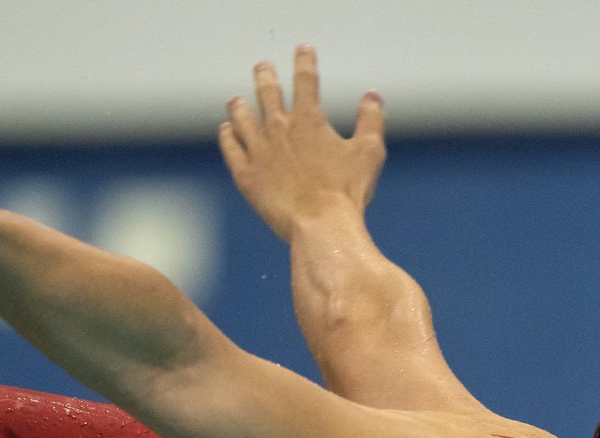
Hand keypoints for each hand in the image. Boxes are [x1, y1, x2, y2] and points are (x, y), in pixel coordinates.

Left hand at [218, 45, 384, 240]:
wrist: (320, 226)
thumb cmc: (347, 192)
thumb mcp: (369, 152)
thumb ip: (370, 120)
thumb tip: (372, 97)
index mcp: (308, 120)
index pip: (305, 80)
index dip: (305, 61)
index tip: (303, 51)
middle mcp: (279, 128)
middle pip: (267, 92)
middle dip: (265, 76)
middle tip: (263, 68)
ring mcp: (259, 151)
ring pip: (242, 118)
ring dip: (240, 106)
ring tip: (236, 101)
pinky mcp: (247, 176)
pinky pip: (231, 149)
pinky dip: (228, 137)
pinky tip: (226, 131)